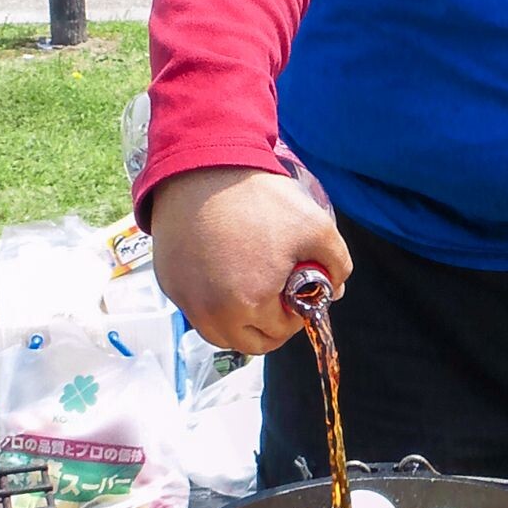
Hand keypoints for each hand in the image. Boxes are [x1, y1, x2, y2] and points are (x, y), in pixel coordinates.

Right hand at [148, 166, 353, 354]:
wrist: (201, 165)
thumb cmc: (257, 197)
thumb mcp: (315, 227)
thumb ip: (338, 265)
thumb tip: (336, 289)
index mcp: (248, 305)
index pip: (280, 333)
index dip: (294, 313)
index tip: (294, 289)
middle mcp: (210, 312)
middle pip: (249, 342)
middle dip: (268, 325)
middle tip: (276, 294)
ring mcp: (185, 299)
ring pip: (219, 332)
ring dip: (239, 320)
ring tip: (251, 286)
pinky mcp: (169, 284)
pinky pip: (195, 309)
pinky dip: (212, 301)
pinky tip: (223, 271)